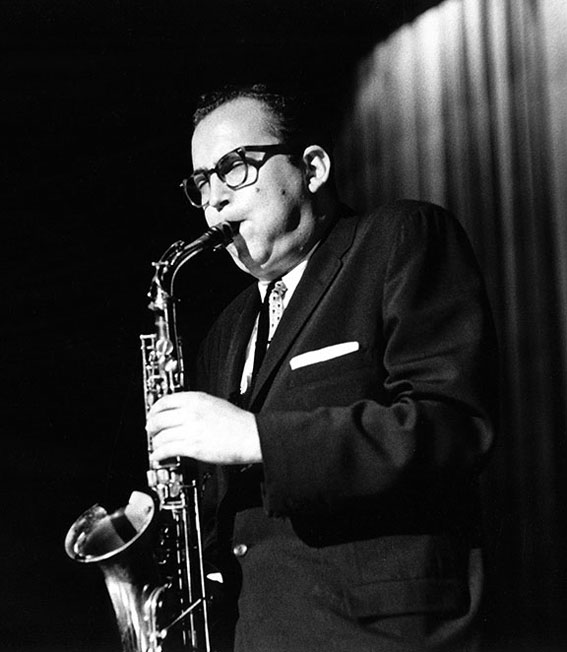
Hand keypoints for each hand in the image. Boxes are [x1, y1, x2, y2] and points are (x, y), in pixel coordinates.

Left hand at [146, 391, 261, 465]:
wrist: (250, 435)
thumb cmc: (237, 422)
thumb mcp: (214, 403)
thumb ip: (195, 405)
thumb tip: (179, 412)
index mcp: (196, 399)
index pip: (165, 401)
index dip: (154, 409)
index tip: (152, 415)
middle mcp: (191, 412)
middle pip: (158, 418)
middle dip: (151, 427)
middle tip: (150, 431)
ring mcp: (191, 429)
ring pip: (161, 436)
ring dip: (155, 443)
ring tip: (156, 447)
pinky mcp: (193, 446)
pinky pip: (167, 449)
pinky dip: (159, 454)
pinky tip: (158, 457)